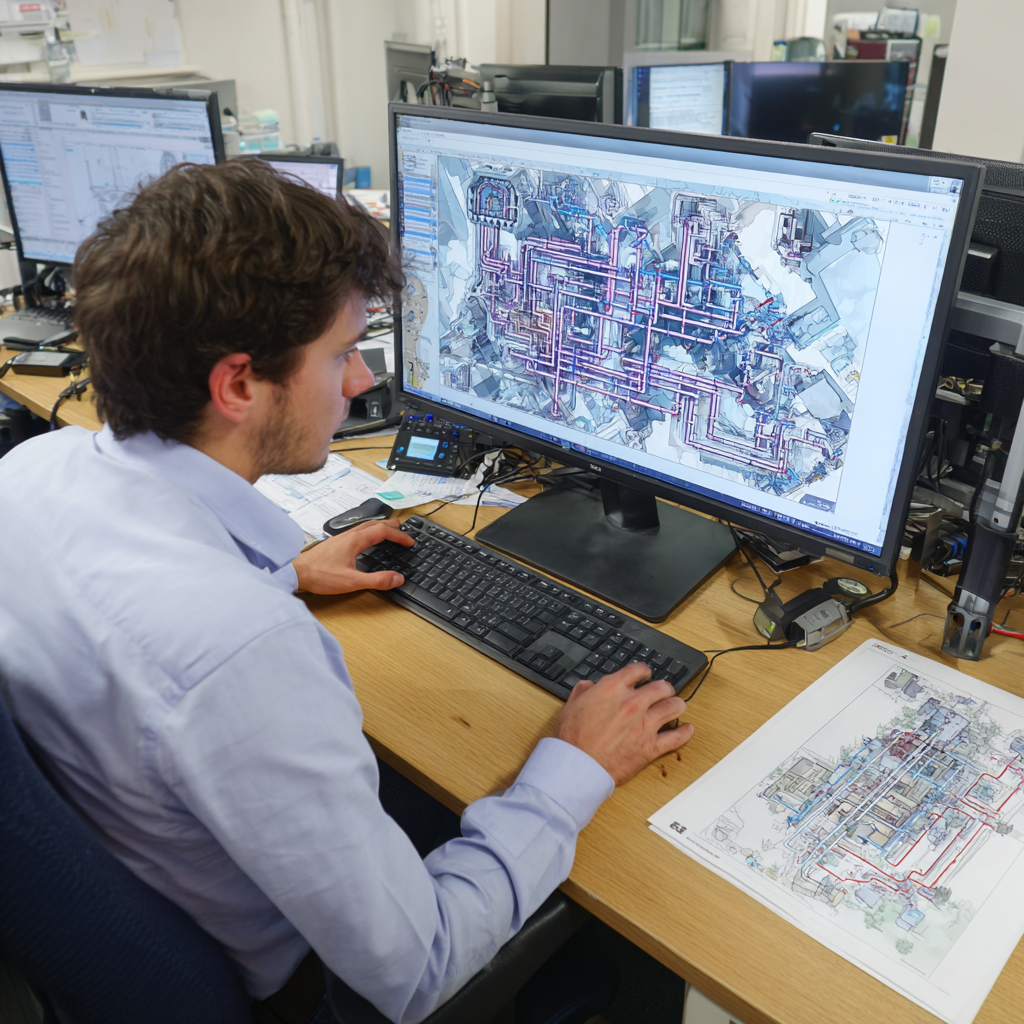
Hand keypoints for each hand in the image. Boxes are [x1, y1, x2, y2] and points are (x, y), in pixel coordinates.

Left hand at [292, 521, 413, 594]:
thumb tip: (397, 578)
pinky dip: (369, 532)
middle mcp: (348, 535)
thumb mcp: (352, 581)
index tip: (410, 541)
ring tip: (389, 531)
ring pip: (365, 526)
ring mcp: (341, 538)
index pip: (383, 531)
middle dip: (392, 526)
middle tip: (404, 529)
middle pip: (375, 524)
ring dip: (380, 527)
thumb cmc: (320, 576)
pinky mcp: (335, 543)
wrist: (296, 573)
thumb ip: (376, 580)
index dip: (399, 535)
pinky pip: (357, 531)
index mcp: (355, 540)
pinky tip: (366, 540)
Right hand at [556, 661, 693, 784]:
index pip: (638, 670)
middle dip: (664, 687)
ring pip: (674, 707)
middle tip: (664, 690)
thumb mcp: (572, 704)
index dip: (644, 671)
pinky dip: (685, 733)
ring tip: (677, 705)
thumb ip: (584, 690)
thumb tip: (590, 686)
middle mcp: (634, 703)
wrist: (579, 765)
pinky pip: (676, 738)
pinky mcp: (652, 746)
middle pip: (661, 687)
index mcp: (614, 689)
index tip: (645, 674)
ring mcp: (646, 724)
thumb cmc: (574, 737)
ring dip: (677, 704)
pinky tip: (688, 729)